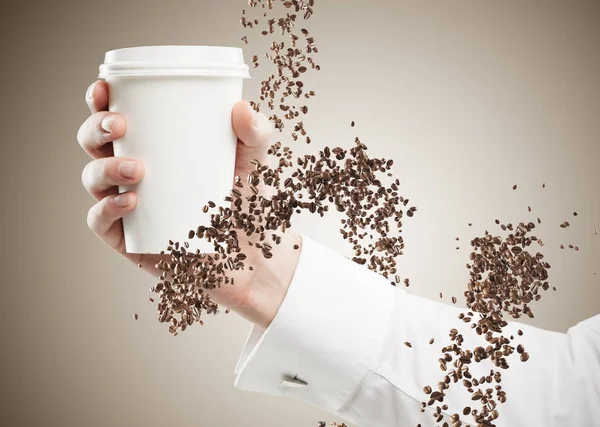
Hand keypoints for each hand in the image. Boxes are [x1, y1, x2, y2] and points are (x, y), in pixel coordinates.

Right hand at [78, 80, 300, 328]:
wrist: (254, 254)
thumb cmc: (248, 202)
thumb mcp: (255, 162)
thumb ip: (256, 133)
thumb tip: (241, 108)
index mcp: (155, 146)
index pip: (116, 117)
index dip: (100, 100)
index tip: (105, 88)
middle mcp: (134, 172)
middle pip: (94, 143)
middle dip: (95, 128)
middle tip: (120, 125)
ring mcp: (128, 204)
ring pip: (93, 178)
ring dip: (104, 168)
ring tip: (137, 169)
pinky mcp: (128, 238)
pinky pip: (100, 221)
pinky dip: (107, 208)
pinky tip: (130, 201)